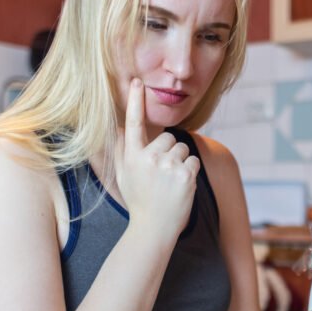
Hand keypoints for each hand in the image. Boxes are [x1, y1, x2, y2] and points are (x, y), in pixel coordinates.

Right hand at [114, 78, 199, 241]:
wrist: (154, 228)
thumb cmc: (139, 200)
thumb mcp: (123, 176)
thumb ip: (120, 150)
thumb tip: (118, 127)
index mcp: (132, 156)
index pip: (133, 124)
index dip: (136, 101)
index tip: (139, 82)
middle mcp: (149, 158)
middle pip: (167, 137)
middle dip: (169, 151)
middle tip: (162, 173)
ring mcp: (168, 166)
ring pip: (182, 148)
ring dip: (180, 161)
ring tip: (171, 182)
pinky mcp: (186, 175)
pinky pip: (193, 161)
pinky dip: (191, 172)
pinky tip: (181, 186)